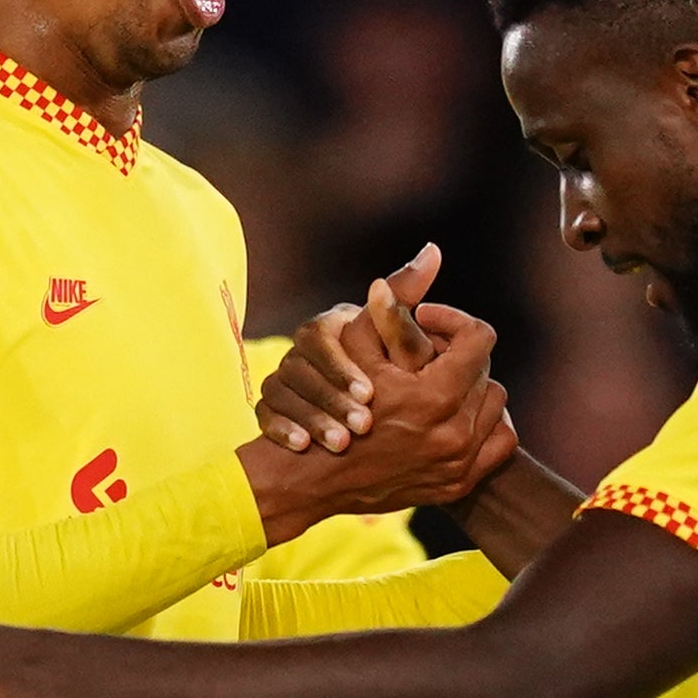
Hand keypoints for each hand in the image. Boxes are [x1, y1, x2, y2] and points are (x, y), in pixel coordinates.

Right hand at [244, 257, 516, 538]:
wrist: (314, 477)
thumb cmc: (330, 402)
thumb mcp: (355, 344)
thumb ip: (394, 300)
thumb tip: (432, 252)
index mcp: (436, 395)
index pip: (479, 338)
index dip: (452, 321)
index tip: (425, 322)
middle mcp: (455, 433)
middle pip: (486, 372)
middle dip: (458, 357)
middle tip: (427, 356)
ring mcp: (460, 463)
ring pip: (496, 407)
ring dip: (472, 390)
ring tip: (440, 383)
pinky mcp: (459, 484)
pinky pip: (500, 444)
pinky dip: (484, 425)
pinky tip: (456, 414)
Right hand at [257, 249, 448, 454]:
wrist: (337, 403)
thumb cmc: (370, 356)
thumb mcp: (387, 326)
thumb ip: (405, 293)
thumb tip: (434, 250)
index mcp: (319, 328)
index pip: (320, 338)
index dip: (343, 367)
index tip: (371, 392)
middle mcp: (292, 351)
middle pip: (301, 370)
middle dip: (333, 398)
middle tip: (363, 423)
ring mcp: (276, 379)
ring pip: (281, 393)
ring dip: (312, 417)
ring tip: (341, 442)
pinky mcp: (266, 407)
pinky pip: (263, 415)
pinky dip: (282, 430)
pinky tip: (304, 447)